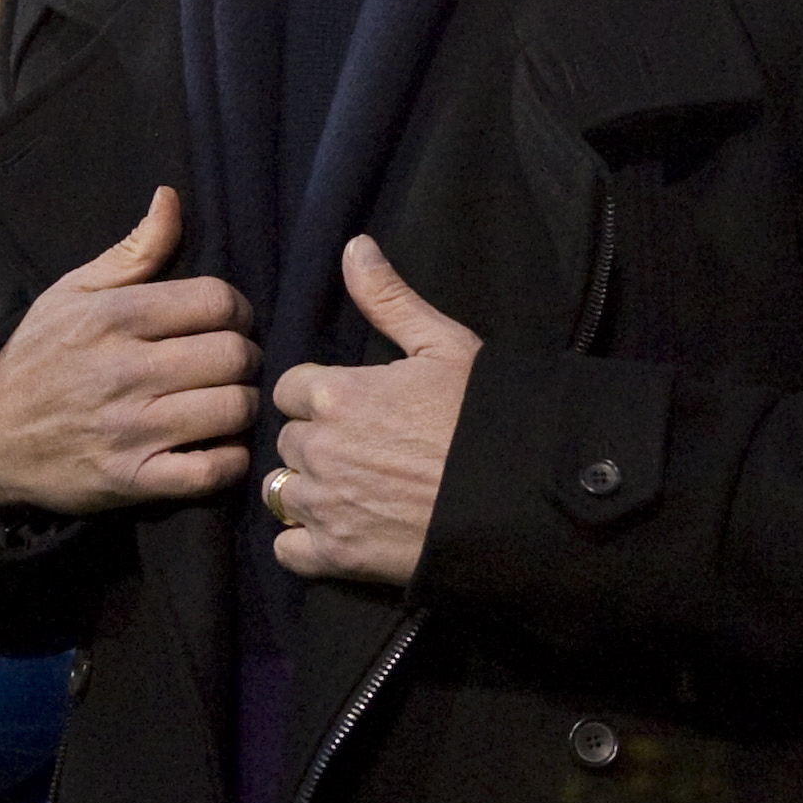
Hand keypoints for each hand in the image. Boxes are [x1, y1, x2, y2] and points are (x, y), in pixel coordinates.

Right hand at [0, 188, 258, 514]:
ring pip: (233, 409)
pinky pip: (212, 471)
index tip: (228, 321)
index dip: (236, 309)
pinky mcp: (133, 480)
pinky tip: (218, 445)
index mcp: (115, 317)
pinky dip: (229, 459)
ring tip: (225, 402)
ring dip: (242, 406)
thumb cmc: (39, 357)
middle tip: (230, 364)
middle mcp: (126, 371)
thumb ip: (133, 251)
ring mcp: (131, 429)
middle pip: (234, 355)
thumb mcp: (72, 292)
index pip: (217, 301)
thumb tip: (172, 198)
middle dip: (245, 357)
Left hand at [265, 238, 480, 587]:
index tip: (355, 408)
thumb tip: (353, 247)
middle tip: (363, 451)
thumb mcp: (445, 345)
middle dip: (316, 443)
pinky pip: (289, 549)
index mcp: (336, 393)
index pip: (291, 388)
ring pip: (281, 491)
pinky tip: (339, 530)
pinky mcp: (337, 556)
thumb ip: (389, 298)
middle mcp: (318, 449)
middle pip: (288, 441)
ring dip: (308, 490)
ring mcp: (324, 506)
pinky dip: (305, 543)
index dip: (322, 397)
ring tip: (352, 491)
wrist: (521, 497)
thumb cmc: (487, 416)